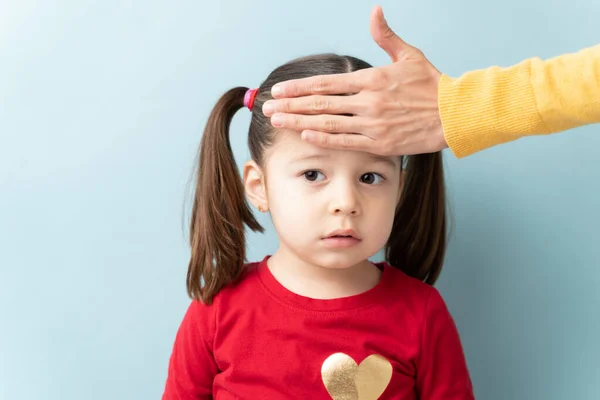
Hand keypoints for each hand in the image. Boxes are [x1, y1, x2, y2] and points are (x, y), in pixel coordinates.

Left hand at [262, 5, 447, 155]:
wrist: (455, 114)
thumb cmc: (431, 85)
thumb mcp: (408, 55)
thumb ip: (385, 36)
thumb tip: (375, 11)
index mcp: (371, 79)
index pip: (326, 83)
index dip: (299, 87)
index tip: (279, 90)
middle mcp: (368, 102)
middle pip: (320, 104)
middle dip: (290, 106)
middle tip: (267, 107)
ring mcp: (372, 124)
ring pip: (327, 123)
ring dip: (299, 122)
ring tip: (277, 121)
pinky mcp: (380, 143)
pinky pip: (346, 142)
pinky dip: (324, 139)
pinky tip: (305, 136)